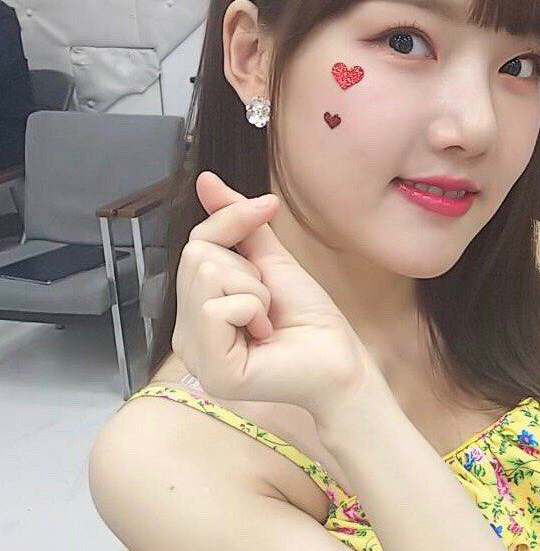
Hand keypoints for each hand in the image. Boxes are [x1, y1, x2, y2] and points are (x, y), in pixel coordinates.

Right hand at [171, 172, 374, 419]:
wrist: (341, 358)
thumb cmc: (309, 318)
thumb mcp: (270, 261)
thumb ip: (236, 223)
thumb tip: (206, 180)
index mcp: (196, 311)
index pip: (193, 245)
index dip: (230, 221)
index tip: (268, 209)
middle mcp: (187, 334)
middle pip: (196, 257)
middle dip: (247, 270)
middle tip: (268, 304)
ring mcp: (195, 355)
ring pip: (206, 278)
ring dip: (254, 291)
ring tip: (267, 322)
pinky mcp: (211, 370)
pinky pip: (216, 308)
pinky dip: (252, 311)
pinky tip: (264, 337)